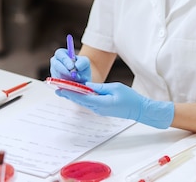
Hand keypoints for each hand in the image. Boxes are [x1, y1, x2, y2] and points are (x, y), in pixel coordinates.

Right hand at [50, 48, 91, 82]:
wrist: (82, 79)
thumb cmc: (82, 68)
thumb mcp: (85, 62)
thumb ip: (82, 62)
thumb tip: (76, 66)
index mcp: (61, 54)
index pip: (60, 54)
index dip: (65, 60)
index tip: (72, 67)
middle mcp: (55, 62)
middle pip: (56, 65)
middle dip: (65, 71)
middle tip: (73, 76)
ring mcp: (53, 72)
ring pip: (57, 75)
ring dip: (67, 79)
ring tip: (77, 80)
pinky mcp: (54, 82)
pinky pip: (59, 84)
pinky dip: (67, 85)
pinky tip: (73, 85)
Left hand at [56, 82, 173, 128]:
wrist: (139, 109)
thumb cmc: (129, 98)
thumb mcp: (115, 87)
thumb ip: (100, 87)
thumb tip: (87, 86)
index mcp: (101, 103)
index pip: (82, 97)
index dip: (70, 92)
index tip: (60, 88)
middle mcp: (98, 108)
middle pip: (80, 100)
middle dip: (68, 94)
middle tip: (57, 88)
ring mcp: (100, 110)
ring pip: (83, 102)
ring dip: (74, 96)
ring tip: (63, 89)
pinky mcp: (102, 109)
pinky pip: (89, 103)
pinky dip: (81, 98)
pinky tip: (77, 93)